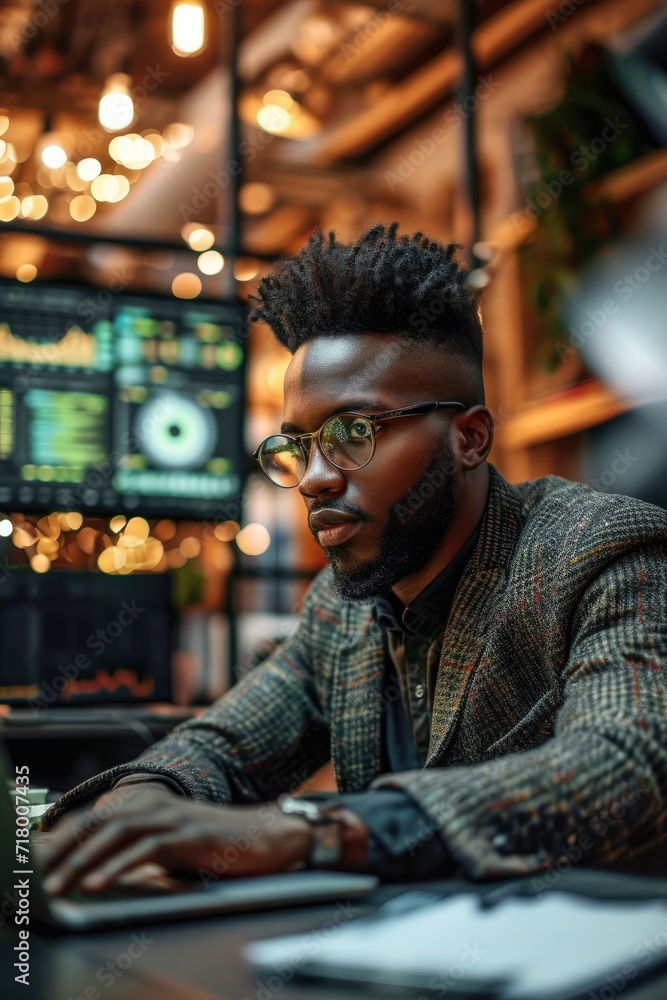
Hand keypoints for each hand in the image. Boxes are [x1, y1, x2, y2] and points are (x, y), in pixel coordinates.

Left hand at [34, 786, 310, 896]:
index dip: (64, 839)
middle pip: (97, 823)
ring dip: (83, 862)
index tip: (41, 862)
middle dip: (64, 852)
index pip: (95, 819)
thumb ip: (139, 849)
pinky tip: (99, 883)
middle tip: (41, 878)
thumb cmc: (217, 845)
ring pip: (115, 834)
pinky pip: (144, 850)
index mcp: (148, 804)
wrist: (263, 837)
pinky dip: (117, 867)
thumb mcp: (171, 844)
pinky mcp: (186, 834)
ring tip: (60, 885)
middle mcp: (155, 804)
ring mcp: (171, 817)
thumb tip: (100, 869)